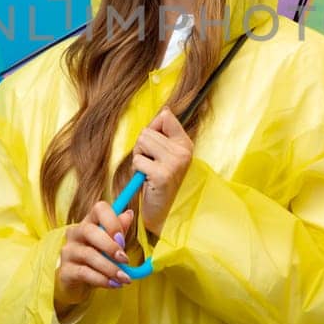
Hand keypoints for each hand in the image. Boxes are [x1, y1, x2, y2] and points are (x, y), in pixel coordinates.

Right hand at [54, 201, 136, 315]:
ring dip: (110, 268)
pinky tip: (113, 284)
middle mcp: (75, 233)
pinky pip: (84, 273)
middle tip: (125, 260)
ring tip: (124, 278)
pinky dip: (102, 279)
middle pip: (90, 231)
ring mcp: (68, 252)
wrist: (76, 282)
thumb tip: (129, 214)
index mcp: (89, 222)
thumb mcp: (109, 244)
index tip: (122, 239)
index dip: (112, 221)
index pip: (99, 209)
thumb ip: (119, 229)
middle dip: (110, 246)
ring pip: (89, 255)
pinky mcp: (65, 270)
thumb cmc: (96, 258)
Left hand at [132, 106, 194, 236]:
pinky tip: (147, 180)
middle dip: (142, 147)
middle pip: (147, 131)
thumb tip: (163, 112)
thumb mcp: (166, 154)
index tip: (155, 147)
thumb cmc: (159, 181)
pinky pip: (138, 160)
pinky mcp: (162, 175)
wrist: (164, 211)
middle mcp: (183, 152)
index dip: (152, 129)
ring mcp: (174, 163)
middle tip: (150, 164)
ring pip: (141, 143)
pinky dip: (137, 170)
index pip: (165, 116)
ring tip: (148, 171)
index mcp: (186, 143)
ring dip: (139, 157)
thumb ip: (163, 134)